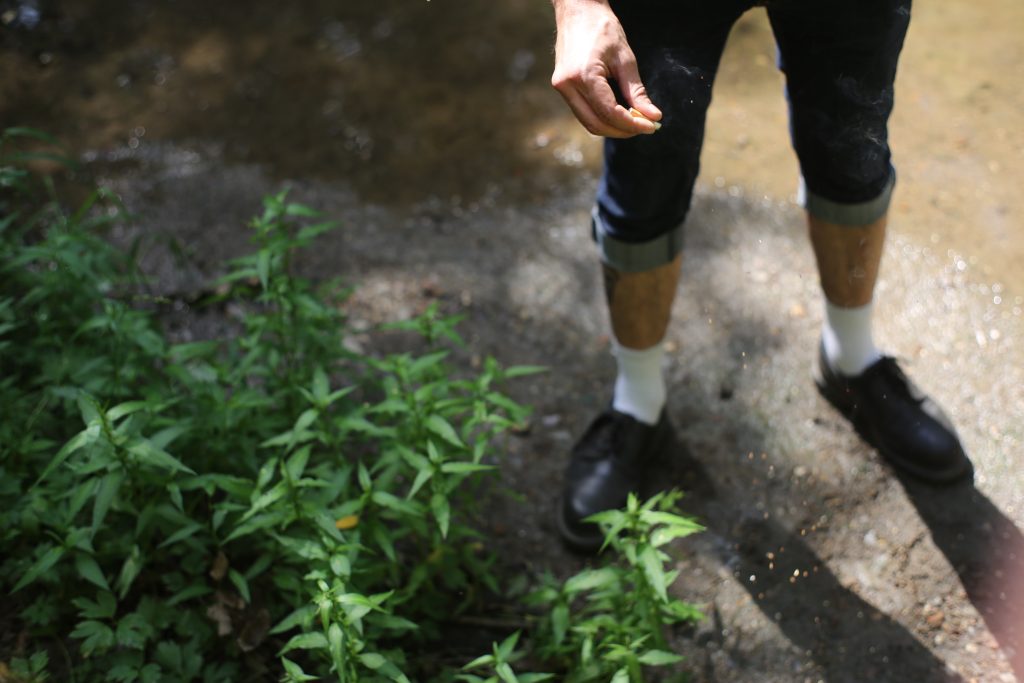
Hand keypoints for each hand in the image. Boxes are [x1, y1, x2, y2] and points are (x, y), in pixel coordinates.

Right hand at [550, 0, 661, 137]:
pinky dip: (601, 117)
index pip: (609, 113)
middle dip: (622, 130)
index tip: (651, 126)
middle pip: (596, 124)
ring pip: (588, 122)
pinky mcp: (562, 87)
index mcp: (584, 75)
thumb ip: (637, 92)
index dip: (632, 124)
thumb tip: (652, 116)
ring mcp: (561, 88)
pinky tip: (618, 113)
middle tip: (644, 127)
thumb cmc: (603, 28)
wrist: (578, 10)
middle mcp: (567, 85)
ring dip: (611, 127)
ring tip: (633, 121)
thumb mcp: (625, 59)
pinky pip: (583, 112)